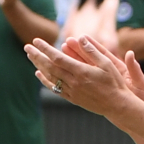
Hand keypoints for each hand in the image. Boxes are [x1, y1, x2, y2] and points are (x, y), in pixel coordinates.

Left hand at [25, 34, 140, 114]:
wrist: (117, 105)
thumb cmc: (114, 83)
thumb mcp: (107, 64)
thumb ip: (92, 51)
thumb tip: (80, 37)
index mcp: (81, 72)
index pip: (58, 58)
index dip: (45, 49)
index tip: (36, 41)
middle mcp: (73, 82)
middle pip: (49, 67)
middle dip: (37, 56)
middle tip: (26, 47)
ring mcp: (72, 91)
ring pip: (50, 77)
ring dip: (38, 66)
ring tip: (30, 56)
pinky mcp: (72, 98)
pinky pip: (55, 89)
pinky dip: (45, 81)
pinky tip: (39, 74)